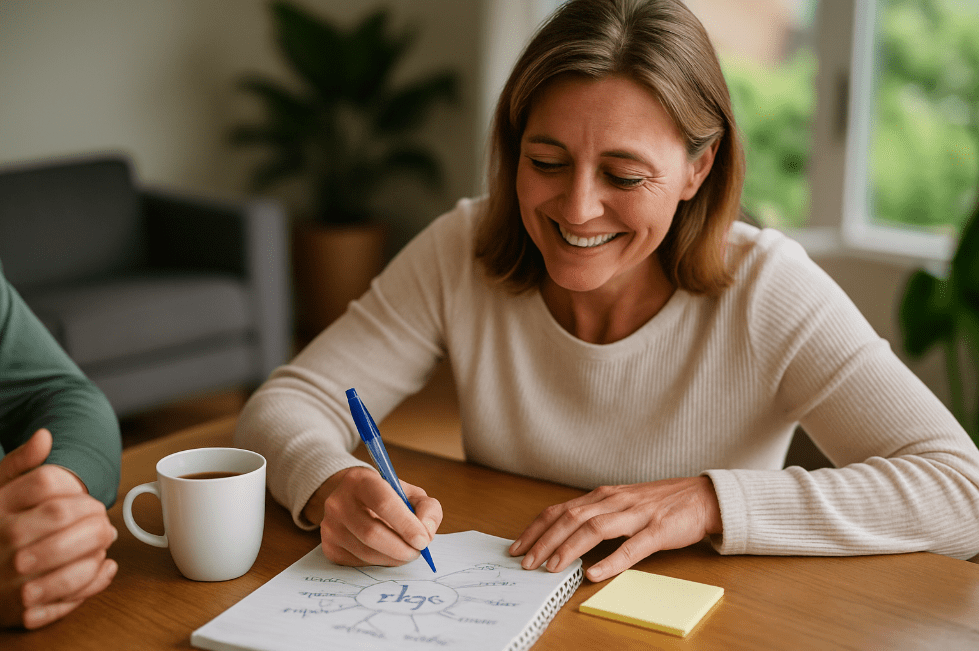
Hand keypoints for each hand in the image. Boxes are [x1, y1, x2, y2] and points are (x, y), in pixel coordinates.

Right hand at [0, 429, 118, 628]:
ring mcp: (10, 578)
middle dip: (95, 516)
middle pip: (63, 516)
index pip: (47, 482)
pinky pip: (69, 594)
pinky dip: (95, 579)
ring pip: (70, 555)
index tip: (86, 498)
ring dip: (98, 547)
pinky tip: (103, 566)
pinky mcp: (22, 610)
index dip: (77, 486)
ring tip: (104, 542)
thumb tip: (45, 435)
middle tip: (104, 521)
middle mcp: (1, 540)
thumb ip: (21, 463)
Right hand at [303, 466, 441, 566]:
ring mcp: (330, 525)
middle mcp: (338, 502)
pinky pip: (359, 563)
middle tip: (418, 551)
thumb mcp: (410, 493)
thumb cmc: (386, 497)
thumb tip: (427, 532)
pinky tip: (386, 552)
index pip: (383, 503)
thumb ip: (428, 508)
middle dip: (401, 548)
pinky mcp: (328, 546)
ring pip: (366, 552)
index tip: (423, 540)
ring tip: (406, 552)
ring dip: (393, 558)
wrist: (351, 500)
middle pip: (372, 533)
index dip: (406, 524)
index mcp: (360, 480)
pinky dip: (379, 562)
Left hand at [508, 476, 721, 582]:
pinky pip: (632, 547)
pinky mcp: (658, 530)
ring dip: (569, 548)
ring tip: (552, 567)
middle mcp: (615, 501)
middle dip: (544, 540)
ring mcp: (636, 514)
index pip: (561, 510)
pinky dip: (611, 561)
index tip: (517, 546)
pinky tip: (594, 573)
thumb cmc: (659, 503)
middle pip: (571, 518)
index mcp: (603, 496)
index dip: (536, 528)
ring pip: (595, 529)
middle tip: (526, 561)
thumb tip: (563, 534)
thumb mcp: (621, 503)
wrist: (702, 497)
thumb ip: (595, 514)